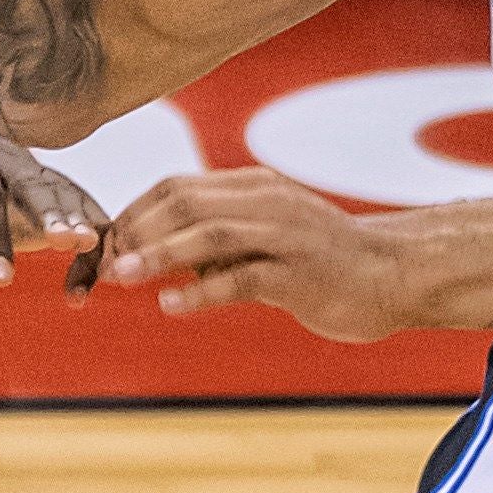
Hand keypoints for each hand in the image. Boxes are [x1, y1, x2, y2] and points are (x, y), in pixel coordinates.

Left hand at [0, 145, 107, 288]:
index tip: (0, 281)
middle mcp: (11, 169)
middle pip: (35, 186)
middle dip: (51, 212)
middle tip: (64, 242)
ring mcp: (42, 178)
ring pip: (68, 195)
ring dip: (81, 222)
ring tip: (88, 248)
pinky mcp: (63, 195)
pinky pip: (87, 216)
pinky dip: (92, 247)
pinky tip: (79, 293)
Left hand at [102, 166, 410, 337]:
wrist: (391, 273)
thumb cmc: (315, 259)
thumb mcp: (259, 236)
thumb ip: (210, 240)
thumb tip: (147, 255)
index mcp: (252, 187)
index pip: (176, 187)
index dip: (131, 214)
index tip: (102, 246)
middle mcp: (266, 201)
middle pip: (184, 203)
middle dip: (134, 232)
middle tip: (101, 264)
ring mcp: (285, 235)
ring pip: (209, 233)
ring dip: (157, 254)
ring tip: (119, 277)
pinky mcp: (300, 273)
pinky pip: (243, 278)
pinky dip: (201, 291)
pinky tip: (170, 305)